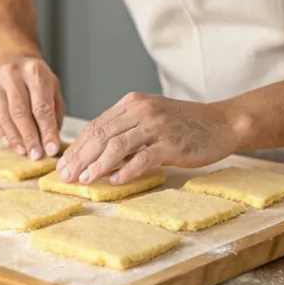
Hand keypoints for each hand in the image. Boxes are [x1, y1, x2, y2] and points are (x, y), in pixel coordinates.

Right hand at [0, 56, 65, 160]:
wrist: (11, 60)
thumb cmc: (36, 79)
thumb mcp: (52, 89)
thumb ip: (53, 114)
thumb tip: (50, 143)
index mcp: (35, 71)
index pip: (41, 106)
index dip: (46, 130)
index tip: (51, 149)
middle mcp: (12, 74)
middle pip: (20, 112)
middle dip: (29, 137)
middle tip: (36, 155)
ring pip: (4, 116)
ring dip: (15, 137)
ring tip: (24, 151)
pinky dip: (1, 132)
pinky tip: (10, 142)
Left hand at [58, 92, 239, 184]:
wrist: (221, 123)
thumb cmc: (183, 125)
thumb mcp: (149, 119)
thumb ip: (124, 131)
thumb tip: (93, 156)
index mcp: (131, 103)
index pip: (96, 126)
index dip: (76, 147)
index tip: (62, 165)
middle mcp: (141, 110)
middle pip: (101, 135)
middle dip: (80, 157)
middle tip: (65, 177)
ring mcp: (156, 125)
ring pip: (118, 146)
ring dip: (98, 165)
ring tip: (85, 180)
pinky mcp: (172, 142)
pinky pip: (144, 157)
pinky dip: (128, 170)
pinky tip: (116, 181)